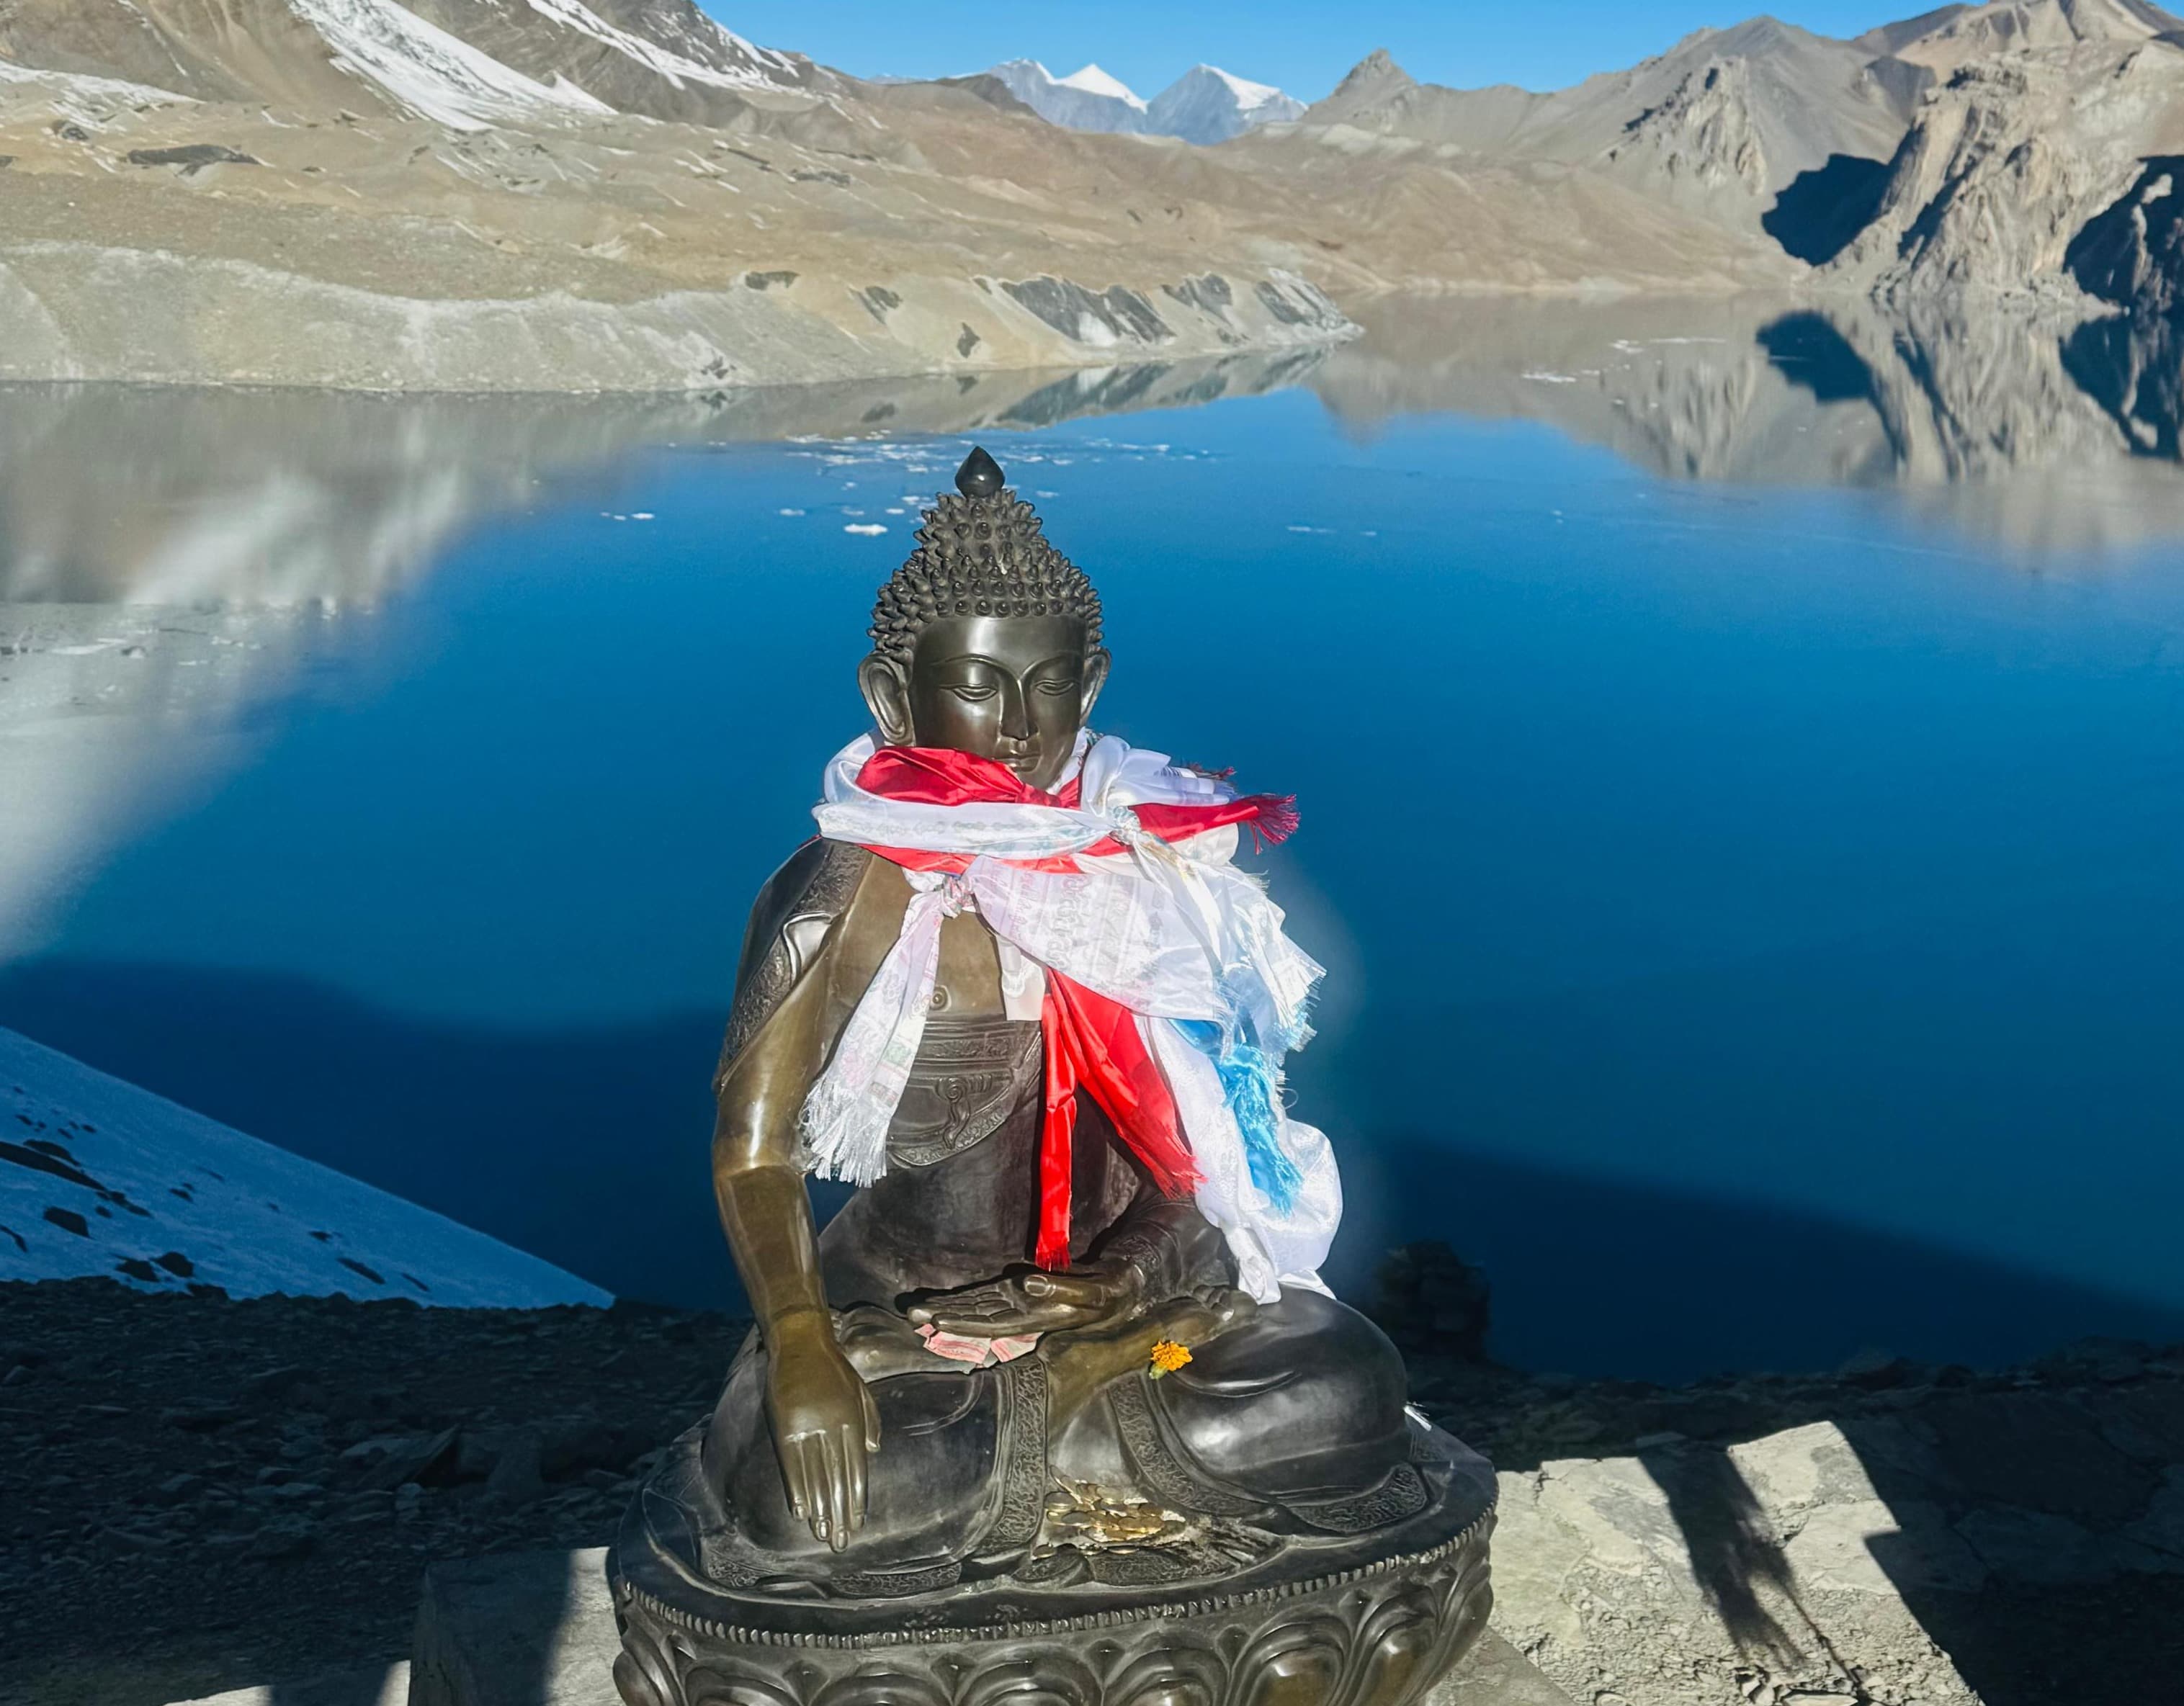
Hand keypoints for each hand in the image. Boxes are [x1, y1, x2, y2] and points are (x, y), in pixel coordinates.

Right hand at [764, 1311, 880, 1550]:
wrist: (802, 1341)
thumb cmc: (834, 1367)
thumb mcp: (860, 1390)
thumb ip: (870, 1421)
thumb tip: (874, 1453)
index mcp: (852, 1421)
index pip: (857, 1469)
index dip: (857, 1498)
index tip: (857, 1522)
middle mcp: (833, 1427)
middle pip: (837, 1479)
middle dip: (839, 1513)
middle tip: (839, 1542)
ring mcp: (808, 1427)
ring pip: (815, 1477)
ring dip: (819, 1508)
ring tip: (821, 1534)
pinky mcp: (785, 1425)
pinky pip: (792, 1465)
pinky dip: (796, 1489)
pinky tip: (800, 1511)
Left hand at [907, 1261, 1142, 1336]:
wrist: (1126, 1290)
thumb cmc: (1112, 1292)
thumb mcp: (1095, 1292)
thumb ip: (1062, 1290)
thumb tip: (1027, 1284)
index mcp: (1038, 1318)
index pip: (993, 1323)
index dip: (964, 1321)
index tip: (935, 1319)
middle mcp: (1025, 1314)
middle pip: (978, 1317)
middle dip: (946, 1316)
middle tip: (912, 1314)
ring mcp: (1023, 1304)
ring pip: (981, 1309)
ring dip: (951, 1309)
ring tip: (920, 1311)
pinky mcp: (1026, 1294)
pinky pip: (991, 1299)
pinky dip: (969, 1300)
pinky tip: (949, 1303)